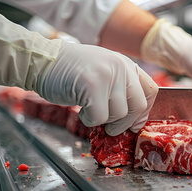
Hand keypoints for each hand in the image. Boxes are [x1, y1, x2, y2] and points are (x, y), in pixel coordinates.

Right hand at [0, 11, 157, 135]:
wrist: (40, 62)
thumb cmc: (69, 72)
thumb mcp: (103, 73)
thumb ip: (121, 89)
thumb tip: (136, 119)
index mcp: (126, 64)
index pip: (151, 91)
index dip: (143, 112)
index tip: (133, 122)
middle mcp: (120, 66)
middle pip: (138, 106)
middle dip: (124, 123)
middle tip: (110, 126)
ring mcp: (107, 74)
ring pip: (118, 114)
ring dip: (103, 121)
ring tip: (90, 110)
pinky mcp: (92, 85)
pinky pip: (100, 117)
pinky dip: (89, 120)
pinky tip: (81, 111)